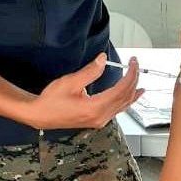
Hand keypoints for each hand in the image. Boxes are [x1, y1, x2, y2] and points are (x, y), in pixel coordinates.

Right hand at [25, 54, 143, 129]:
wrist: (41, 115)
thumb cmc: (52, 99)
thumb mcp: (70, 82)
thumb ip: (90, 71)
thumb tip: (104, 59)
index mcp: (95, 108)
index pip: (121, 89)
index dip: (130, 74)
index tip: (133, 62)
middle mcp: (101, 117)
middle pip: (125, 97)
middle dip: (133, 80)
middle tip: (136, 64)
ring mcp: (100, 121)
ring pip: (123, 105)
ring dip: (132, 91)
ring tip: (139, 80)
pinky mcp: (97, 120)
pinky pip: (117, 109)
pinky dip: (126, 100)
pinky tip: (130, 95)